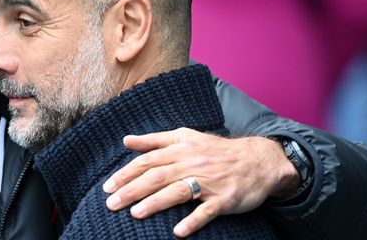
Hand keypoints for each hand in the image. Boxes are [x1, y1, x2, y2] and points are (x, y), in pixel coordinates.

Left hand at [102, 128, 299, 237]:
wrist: (258, 160)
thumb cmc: (216, 151)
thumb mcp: (186, 137)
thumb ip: (155, 140)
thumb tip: (126, 140)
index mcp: (180, 148)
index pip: (147, 161)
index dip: (126, 174)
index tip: (108, 187)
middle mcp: (192, 163)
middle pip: (157, 176)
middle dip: (132, 190)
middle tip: (112, 204)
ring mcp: (209, 182)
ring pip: (178, 191)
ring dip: (155, 203)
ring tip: (135, 214)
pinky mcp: (225, 199)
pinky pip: (207, 211)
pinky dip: (193, 221)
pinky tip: (178, 231)